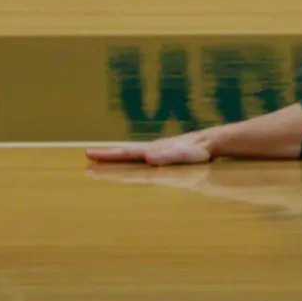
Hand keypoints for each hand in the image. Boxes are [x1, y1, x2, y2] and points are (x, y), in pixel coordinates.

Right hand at [87, 129, 212, 165]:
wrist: (213, 141)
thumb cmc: (199, 150)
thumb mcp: (183, 155)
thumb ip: (167, 156)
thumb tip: (147, 156)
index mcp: (153, 150)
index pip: (126, 152)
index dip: (108, 155)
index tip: (89, 154)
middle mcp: (153, 148)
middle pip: (126, 150)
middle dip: (107, 154)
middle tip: (88, 154)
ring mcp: (160, 149)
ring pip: (134, 151)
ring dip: (118, 154)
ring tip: (104, 156)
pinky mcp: (167, 152)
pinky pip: (144, 154)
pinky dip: (133, 156)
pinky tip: (134, 159)